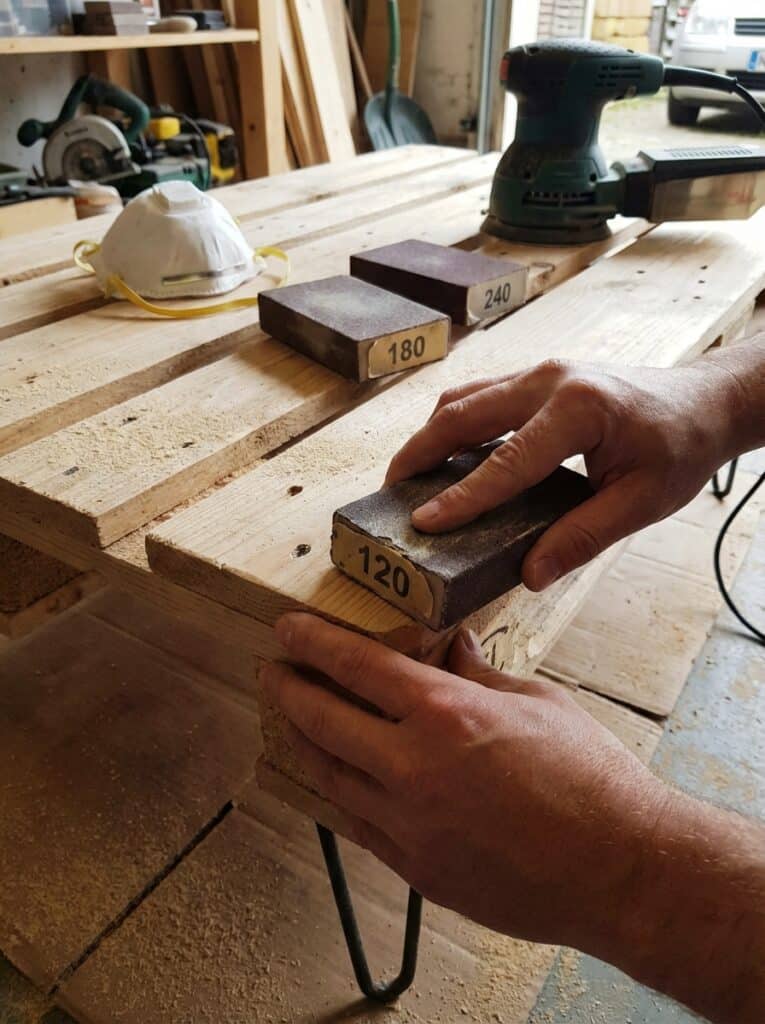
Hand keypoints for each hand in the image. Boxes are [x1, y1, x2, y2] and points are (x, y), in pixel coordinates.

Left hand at [260, 612, 665, 951]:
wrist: (618, 868)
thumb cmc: (589, 776)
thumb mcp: (536, 702)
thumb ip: (480, 674)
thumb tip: (452, 648)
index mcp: (445, 714)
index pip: (357, 666)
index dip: (313, 643)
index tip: (285, 630)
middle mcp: (413, 767)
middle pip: (324, 721)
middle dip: (289, 690)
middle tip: (273, 673)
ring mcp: (409, 824)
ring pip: (331, 777)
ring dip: (305, 743)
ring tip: (293, 723)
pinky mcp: (417, 868)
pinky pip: (358, 825)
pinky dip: (340, 795)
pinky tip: (335, 781)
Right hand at [385, 356, 745, 590]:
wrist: (704, 401)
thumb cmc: (680, 447)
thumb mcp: (643, 501)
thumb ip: (584, 536)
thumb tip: (530, 573)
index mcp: (579, 409)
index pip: (506, 461)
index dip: (462, 497)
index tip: (423, 522)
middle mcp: (550, 380)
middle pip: (463, 414)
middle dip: (419, 453)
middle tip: (390, 493)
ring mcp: (540, 371)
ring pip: (464, 399)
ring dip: (430, 436)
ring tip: (407, 478)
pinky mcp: (537, 377)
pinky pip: (480, 396)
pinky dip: (453, 425)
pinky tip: (444, 456)